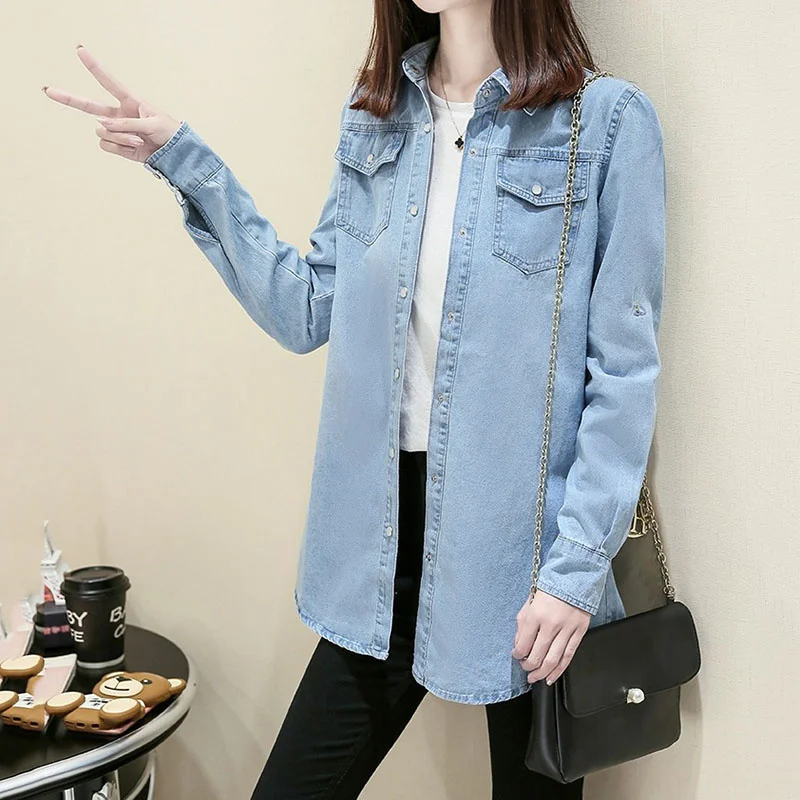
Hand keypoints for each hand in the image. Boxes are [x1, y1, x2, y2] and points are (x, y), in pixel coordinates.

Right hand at [42, 44, 182, 162]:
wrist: (175, 153)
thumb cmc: (168, 132)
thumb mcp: (153, 123)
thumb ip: (128, 123)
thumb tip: (101, 124)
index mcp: (129, 101)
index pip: (109, 81)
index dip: (94, 66)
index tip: (80, 50)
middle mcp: (118, 114)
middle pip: (88, 105)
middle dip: (68, 98)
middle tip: (48, 91)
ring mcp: (116, 130)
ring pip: (103, 131)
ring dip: (121, 137)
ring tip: (140, 138)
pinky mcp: (117, 145)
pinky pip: (107, 145)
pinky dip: (120, 147)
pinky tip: (135, 146)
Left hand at [512, 589, 590, 685]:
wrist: (574, 578)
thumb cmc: (550, 589)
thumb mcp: (530, 602)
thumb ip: (522, 623)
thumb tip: (518, 645)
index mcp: (536, 614)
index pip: (523, 643)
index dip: (518, 654)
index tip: (517, 656)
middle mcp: (551, 624)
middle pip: (538, 655)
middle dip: (528, 666)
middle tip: (525, 669)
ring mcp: (567, 629)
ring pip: (553, 659)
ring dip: (542, 672)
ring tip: (536, 678)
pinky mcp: (579, 632)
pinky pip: (568, 656)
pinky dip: (559, 670)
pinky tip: (552, 677)